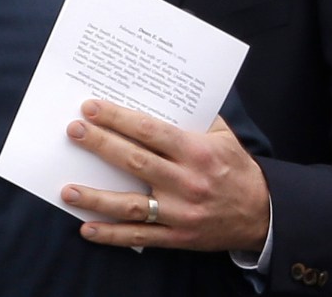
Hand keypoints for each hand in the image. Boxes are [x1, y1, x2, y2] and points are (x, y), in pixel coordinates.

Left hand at [61, 99, 269, 250]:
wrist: (263, 214)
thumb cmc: (237, 168)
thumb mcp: (223, 136)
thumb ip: (195, 116)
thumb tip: (162, 94)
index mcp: (197, 151)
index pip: (150, 130)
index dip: (118, 118)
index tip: (91, 108)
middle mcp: (187, 181)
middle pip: (135, 161)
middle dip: (101, 144)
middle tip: (73, 131)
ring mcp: (180, 212)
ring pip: (131, 204)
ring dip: (96, 197)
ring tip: (67, 189)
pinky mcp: (178, 237)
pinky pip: (139, 236)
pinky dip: (111, 234)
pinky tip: (87, 228)